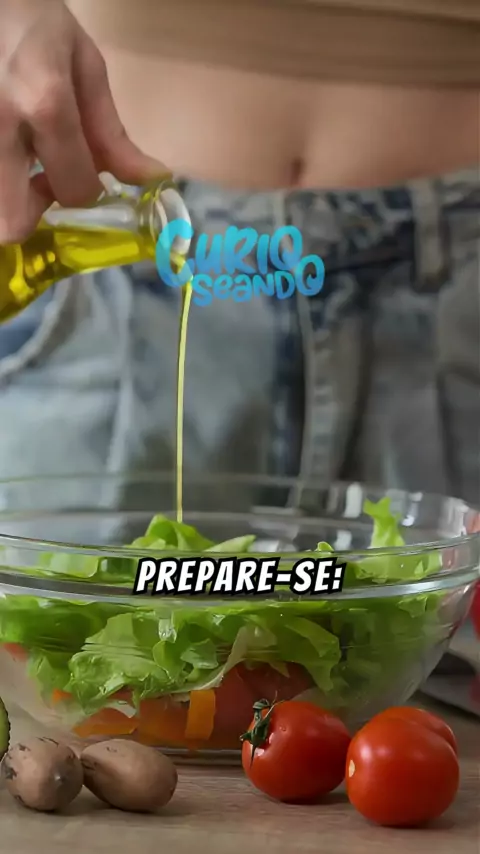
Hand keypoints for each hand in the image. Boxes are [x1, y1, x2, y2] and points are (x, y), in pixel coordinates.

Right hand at [0, 0, 167, 241]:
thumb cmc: (33, 18)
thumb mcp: (83, 65)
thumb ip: (111, 132)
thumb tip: (148, 179)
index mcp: (44, 103)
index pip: (75, 190)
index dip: (84, 193)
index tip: (81, 175)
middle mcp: (0, 124)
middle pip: (11, 223)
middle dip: (31, 213)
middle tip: (40, 183)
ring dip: (9, 198)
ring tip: (20, 165)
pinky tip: (7, 148)